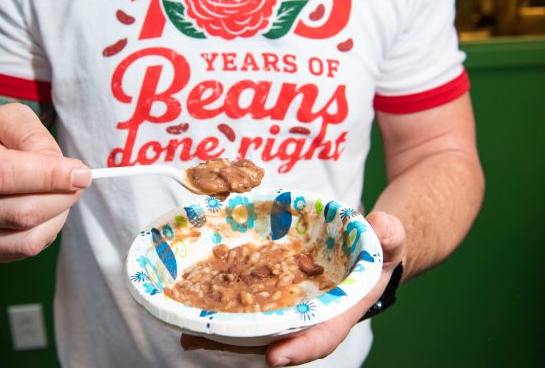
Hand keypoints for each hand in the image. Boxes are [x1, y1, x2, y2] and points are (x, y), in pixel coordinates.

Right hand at [0, 103, 90, 262]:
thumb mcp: (9, 118)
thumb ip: (34, 138)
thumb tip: (64, 171)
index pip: (0, 175)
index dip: (47, 177)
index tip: (82, 174)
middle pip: (15, 213)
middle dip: (60, 199)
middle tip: (77, 183)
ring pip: (21, 239)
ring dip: (56, 218)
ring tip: (62, 196)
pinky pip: (19, 253)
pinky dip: (43, 233)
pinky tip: (45, 212)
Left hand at [180, 211, 405, 366]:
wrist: (365, 248)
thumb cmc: (378, 250)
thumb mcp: (389, 241)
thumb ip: (389, 235)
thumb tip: (379, 226)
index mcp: (341, 310)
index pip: (322, 335)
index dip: (300, 348)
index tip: (275, 358)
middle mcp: (310, 315)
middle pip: (277, 337)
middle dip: (244, 343)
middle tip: (206, 338)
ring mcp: (291, 306)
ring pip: (258, 325)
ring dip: (226, 331)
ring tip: (191, 331)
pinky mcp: (277, 292)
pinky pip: (251, 303)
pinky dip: (227, 307)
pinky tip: (198, 304)